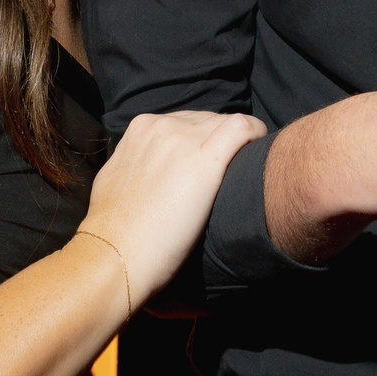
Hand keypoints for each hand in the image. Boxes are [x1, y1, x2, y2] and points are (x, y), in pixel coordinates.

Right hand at [76, 109, 266, 308]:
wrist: (118, 254)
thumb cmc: (118, 229)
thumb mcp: (117, 178)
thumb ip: (137, 161)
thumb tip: (152, 165)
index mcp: (141, 128)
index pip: (186, 121)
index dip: (203, 140)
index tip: (211, 163)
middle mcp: (162, 126)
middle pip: (208, 121)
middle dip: (221, 141)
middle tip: (228, 172)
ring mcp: (184, 140)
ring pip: (227, 123)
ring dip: (239, 143)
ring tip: (244, 170)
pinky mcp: (206, 160)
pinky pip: (242, 128)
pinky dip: (256, 133)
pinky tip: (259, 148)